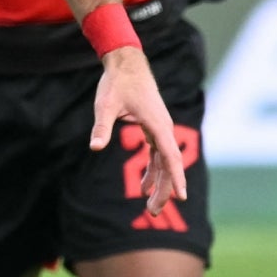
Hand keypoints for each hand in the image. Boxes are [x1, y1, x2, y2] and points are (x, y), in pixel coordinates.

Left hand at [90, 46, 187, 215]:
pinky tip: (144, 187)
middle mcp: (164, 128)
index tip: (181, 197)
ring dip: (159, 184)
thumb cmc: (117, 83)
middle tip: (153, 213)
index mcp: (158, 124)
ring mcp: (160, 128)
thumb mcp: (106, 105)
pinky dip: (153, 171)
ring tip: (149, 207)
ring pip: (165, 162)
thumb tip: (95, 147)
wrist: (126, 63)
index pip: (170, 156)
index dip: (175, 178)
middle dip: (164, 189)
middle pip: (169, 164)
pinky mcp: (154, 128)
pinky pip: (158, 155)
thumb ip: (102, 126)